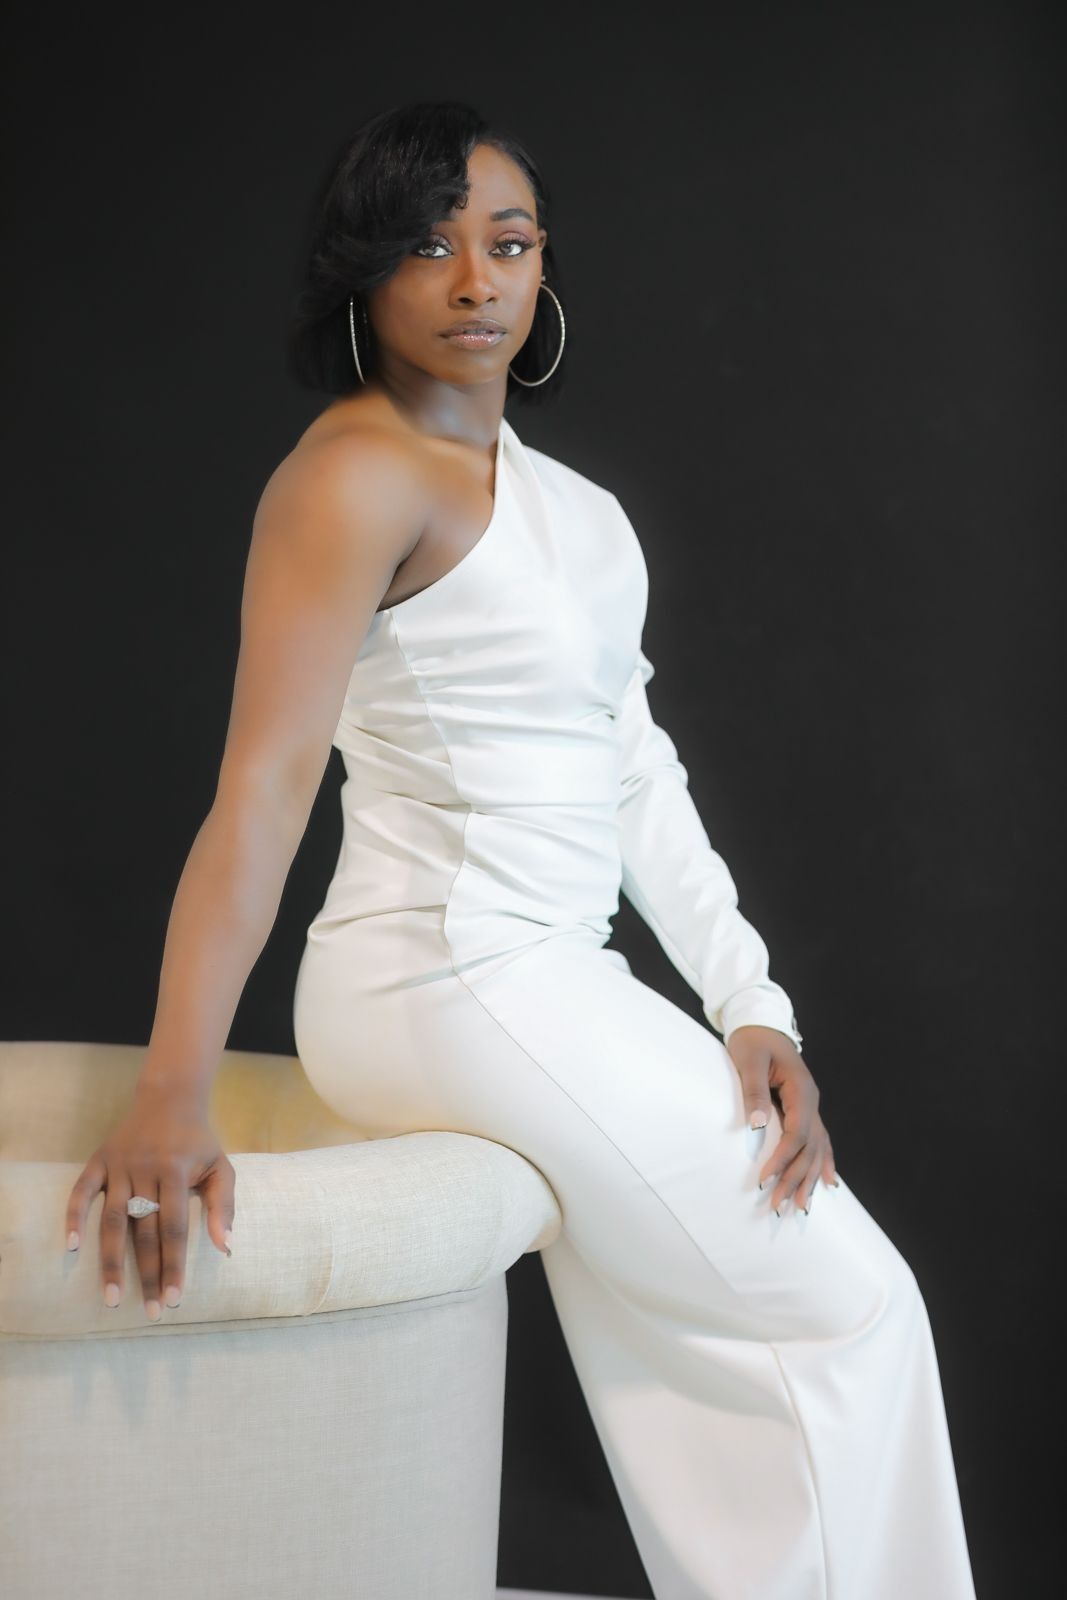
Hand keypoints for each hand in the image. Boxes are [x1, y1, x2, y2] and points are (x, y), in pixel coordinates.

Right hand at [64, 1081, 235, 1318]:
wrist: (170, 1096)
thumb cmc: (199, 1140)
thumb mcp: (221, 1165)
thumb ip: (225, 1205)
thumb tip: (226, 1246)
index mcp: (177, 1172)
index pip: (175, 1228)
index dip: (175, 1264)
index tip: (176, 1299)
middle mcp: (145, 1169)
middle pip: (144, 1231)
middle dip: (148, 1273)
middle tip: (151, 1311)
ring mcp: (119, 1164)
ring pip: (112, 1219)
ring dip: (110, 1261)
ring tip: (112, 1298)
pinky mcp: (99, 1159)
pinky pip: (81, 1190)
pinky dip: (73, 1217)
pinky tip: (72, 1247)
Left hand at [726, 1025, 838, 1213]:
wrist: (760, 1024)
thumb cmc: (752, 1041)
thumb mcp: (748, 1061)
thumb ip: (754, 1091)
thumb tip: (757, 1124)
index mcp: (801, 1089)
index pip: (796, 1133)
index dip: (782, 1159)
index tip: (764, 1181)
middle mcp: (811, 1101)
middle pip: (808, 1147)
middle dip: (795, 1179)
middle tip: (779, 1207)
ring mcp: (810, 1105)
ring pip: (816, 1148)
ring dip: (810, 1178)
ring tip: (802, 1208)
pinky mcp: (804, 1108)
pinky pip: (819, 1139)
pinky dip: (824, 1162)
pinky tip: (830, 1181)